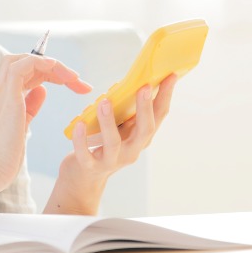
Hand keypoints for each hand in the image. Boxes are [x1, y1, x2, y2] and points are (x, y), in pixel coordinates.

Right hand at [0, 53, 91, 190]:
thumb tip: (42, 90)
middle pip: (28, 62)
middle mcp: (3, 90)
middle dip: (57, 68)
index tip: (75, 85)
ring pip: (22, 59)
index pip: (29, 71)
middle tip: (79, 81)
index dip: (53, 73)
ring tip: (72, 78)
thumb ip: (31, 105)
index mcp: (6, 95)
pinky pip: (20, 67)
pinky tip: (57, 71)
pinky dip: (39, 63)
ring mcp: (3, 92)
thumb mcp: (22, 124)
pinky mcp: (7, 97)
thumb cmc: (4, 154)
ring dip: (51, 64)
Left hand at [48, 73, 177, 214]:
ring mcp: (111, 161)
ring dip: (109, 121)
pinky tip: (80, 123)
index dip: (166, 96)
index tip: (171, 75)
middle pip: (144, 131)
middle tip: (144, 87)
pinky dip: (82, 139)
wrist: (84, 177)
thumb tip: (131, 82)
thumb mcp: (120, 128)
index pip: (159, 116)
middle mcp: (131, 151)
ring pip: (113, 142)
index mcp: (141, 137)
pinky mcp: (90, 167)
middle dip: (145, 108)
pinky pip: (86, 154)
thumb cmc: (103, 145)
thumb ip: (127, 112)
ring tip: (104, 102)